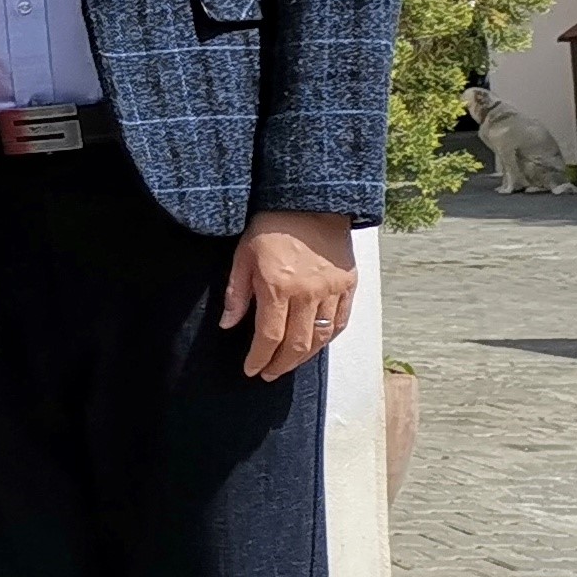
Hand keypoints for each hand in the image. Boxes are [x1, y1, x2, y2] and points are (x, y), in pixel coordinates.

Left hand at [221, 209, 357, 380]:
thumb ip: (236, 294)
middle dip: (281, 365)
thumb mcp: (242, 257)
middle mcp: (308, 293)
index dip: (259, 358)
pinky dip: (329, 338)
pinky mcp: (349, 284)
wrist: (311, 203)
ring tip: (289, 364)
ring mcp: (332, 290)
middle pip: (297, 344)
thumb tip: (227, 324)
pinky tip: (316, 345)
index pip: (269, 336)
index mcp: (278, 287)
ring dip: (304, 357)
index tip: (252, 370)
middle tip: (269, 373)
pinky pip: (341, 321)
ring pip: (321, 337)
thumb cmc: (271, 227)